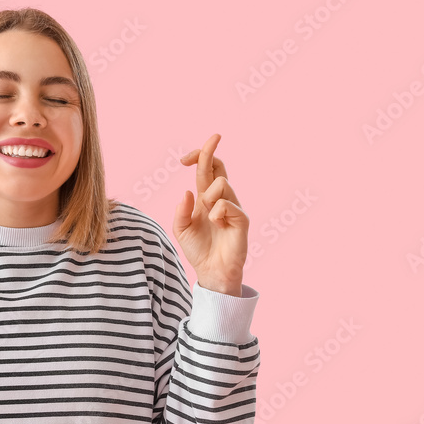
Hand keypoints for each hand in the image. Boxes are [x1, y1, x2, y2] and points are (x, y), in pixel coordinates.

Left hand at [172, 133, 248, 296]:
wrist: (211, 271)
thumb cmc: (198, 250)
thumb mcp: (181, 229)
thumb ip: (181, 211)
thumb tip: (187, 192)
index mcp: (205, 198)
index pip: (206, 170)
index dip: (199, 157)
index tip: (183, 159)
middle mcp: (220, 199)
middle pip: (219, 166)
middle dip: (208, 152)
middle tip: (195, 153)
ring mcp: (233, 207)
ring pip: (222, 183)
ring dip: (208, 197)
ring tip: (208, 217)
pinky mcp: (241, 218)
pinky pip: (226, 204)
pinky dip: (216, 213)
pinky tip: (216, 224)